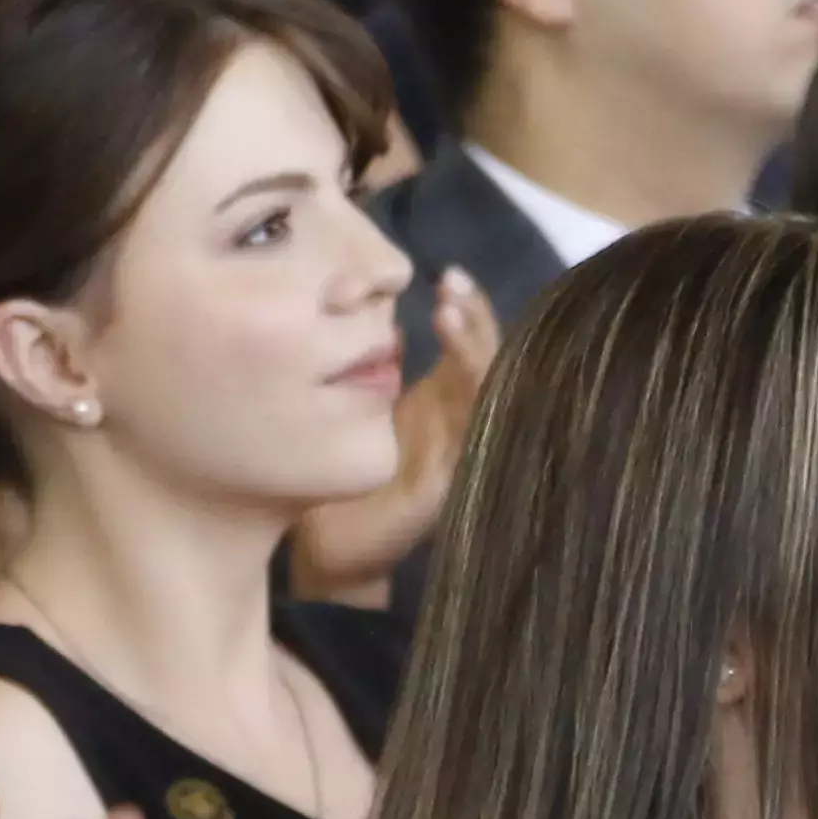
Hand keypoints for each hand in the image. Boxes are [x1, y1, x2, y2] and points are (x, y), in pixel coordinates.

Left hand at [289, 272, 494, 598]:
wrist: (327, 543)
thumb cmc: (340, 470)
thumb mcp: (356, 404)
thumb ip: (369, 364)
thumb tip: (366, 304)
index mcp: (441, 402)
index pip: (471, 345)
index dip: (468, 311)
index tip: (448, 276)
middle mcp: (459, 423)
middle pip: (490, 361)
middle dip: (477, 320)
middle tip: (452, 284)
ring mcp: (461, 455)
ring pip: (489, 395)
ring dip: (475, 352)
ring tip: (449, 316)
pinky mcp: (451, 486)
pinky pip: (476, 441)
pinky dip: (472, 405)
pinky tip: (459, 376)